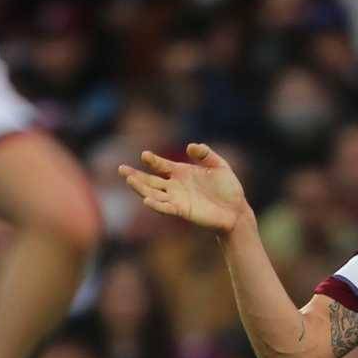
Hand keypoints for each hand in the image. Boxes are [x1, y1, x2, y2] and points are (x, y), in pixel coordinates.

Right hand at [119, 143, 247, 232]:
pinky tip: (146, 200)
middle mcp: (175, 186)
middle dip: (135, 175)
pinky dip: (156, 204)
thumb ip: (206, 154)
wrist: (236, 210)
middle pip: (150, 180)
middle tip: (121, 169)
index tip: (145, 155)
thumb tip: (190, 146)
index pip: (161, 165)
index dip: (152, 160)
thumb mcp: (219, 166)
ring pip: (153, 193)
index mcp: (181, 173)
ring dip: (140, 188)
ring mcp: (177, 199)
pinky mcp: (182, 211)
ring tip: (129, 180)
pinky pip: (166, 208)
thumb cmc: (228, 188)